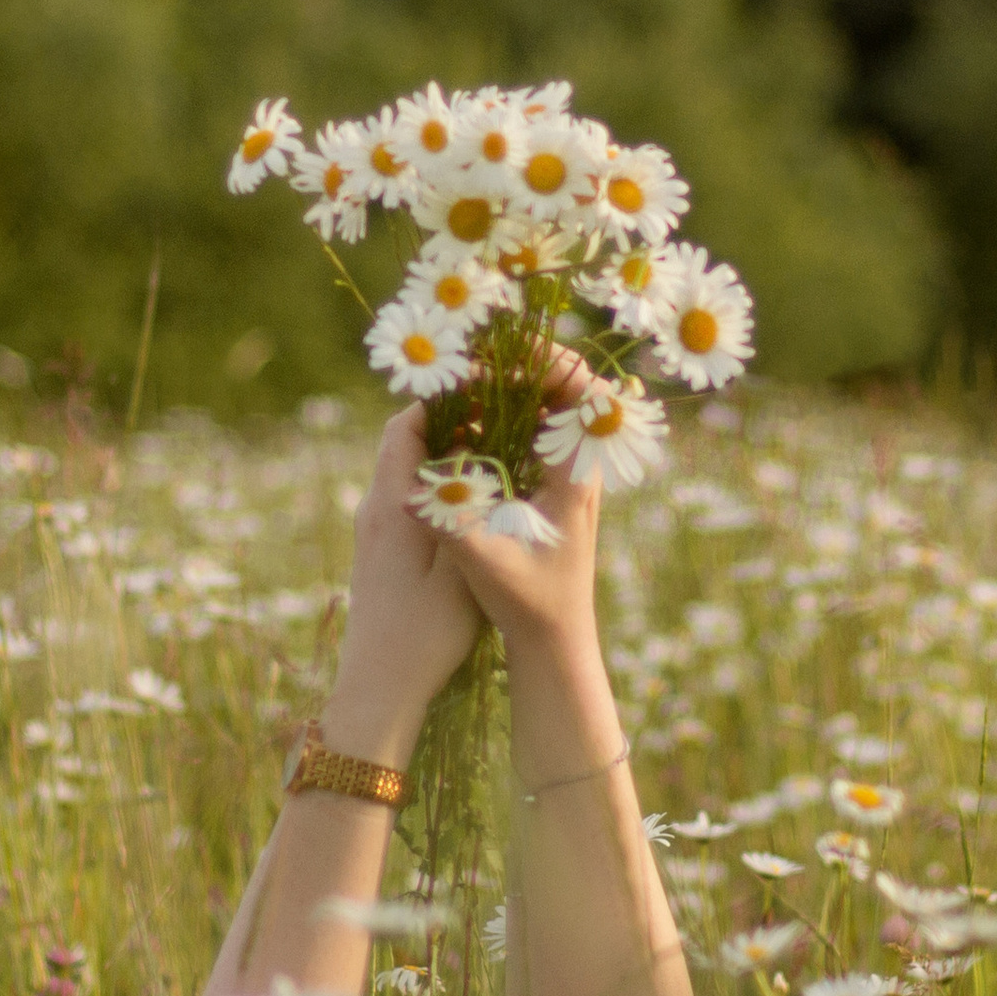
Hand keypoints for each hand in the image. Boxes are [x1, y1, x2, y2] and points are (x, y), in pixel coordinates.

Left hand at [319, 408, 484, 763]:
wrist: (379, 688)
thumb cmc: (424, 633)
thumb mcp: (459, 568)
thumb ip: (463, 508)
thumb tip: (470, 454)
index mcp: (392, 504)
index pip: (407, 424)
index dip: (444, 398)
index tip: (486, 386)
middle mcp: (375, 510)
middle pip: (407, 441)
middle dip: (452, 419)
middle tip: (501, 410)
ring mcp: (374, 533)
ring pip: (410, 470)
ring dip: (448, 453)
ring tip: (497, 446)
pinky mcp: (381, 554)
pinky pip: (410, 497)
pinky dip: (441, 483)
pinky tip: (476, 498)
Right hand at [440, 356, 604, 666]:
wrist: (555, 637)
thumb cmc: (529, 603)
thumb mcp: (486, 564)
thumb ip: (452, 524)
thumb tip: (411, 493)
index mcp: (576, 474)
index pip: (585, 392)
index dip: (549, 362)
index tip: (501, 358)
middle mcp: (580, 465)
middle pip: (571, 386)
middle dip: (526, 362)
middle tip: (477, 358)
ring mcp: (570, 472)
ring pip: (555, 404)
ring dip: (517, 383)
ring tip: (470, 377)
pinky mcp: (554, 483)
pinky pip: (540, 427)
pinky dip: (511, 410)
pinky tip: (471, 414)